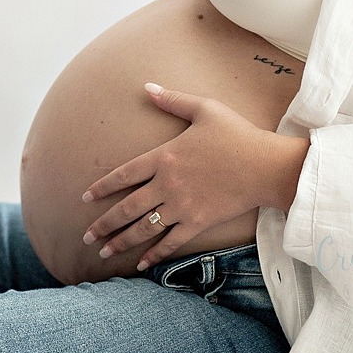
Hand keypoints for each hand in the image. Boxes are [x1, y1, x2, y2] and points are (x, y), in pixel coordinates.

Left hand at [80, 82, 292, 271]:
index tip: (85, 198)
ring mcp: (182, 206)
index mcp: (164, 157)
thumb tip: (147, 87)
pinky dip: (155, 254)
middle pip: (127, 208)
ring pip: (144, 229)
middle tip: (86, 236)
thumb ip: (173, 100)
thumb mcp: (205, 109)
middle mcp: (167, 184)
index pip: (124, 174)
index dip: (102, 187)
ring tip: (103, 252)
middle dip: (104, 224)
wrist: (266, 166)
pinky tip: (141, 264)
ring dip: (121, 242)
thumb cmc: (237, 134)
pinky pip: (171, 243)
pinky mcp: (199, 223)